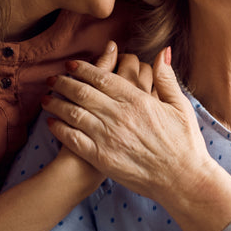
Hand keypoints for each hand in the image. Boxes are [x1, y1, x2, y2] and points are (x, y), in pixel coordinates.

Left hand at [42, 47, 214, 204]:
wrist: (183, 179)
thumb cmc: (185, 143)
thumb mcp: (180, 105)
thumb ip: (167, 78)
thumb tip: (163, 51)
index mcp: (137, 100)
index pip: (102, 78)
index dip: (82, 69)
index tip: (70, 64)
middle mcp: (119, 116)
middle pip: (82, 93)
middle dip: (63, 83)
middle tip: (51, 79)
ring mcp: (109, 137)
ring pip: (74, 114)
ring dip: (56, 104)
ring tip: (46, 99)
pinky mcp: (102, 158)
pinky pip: (74, 140)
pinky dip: (60, 129)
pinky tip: (51, 124)